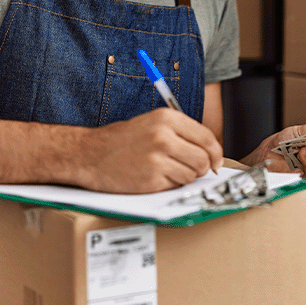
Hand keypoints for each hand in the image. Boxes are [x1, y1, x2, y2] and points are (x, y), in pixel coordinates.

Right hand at [80, 107, 223, 193]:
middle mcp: (164, 136)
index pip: (207, 137)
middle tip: (192, 169)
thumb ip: (180, 133)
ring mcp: (157, 158)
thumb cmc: (121, 140)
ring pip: (192, 175)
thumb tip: (210, 151)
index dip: (215, 153)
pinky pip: (176, 186)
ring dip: (185, 177)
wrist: (90, 154)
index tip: (215, 161)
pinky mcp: (151, 179)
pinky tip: (155, 177)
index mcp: (167, 118)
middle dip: (202, 167)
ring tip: (167, 170)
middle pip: (203, 159)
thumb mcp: (152, 123)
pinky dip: (170, 185)